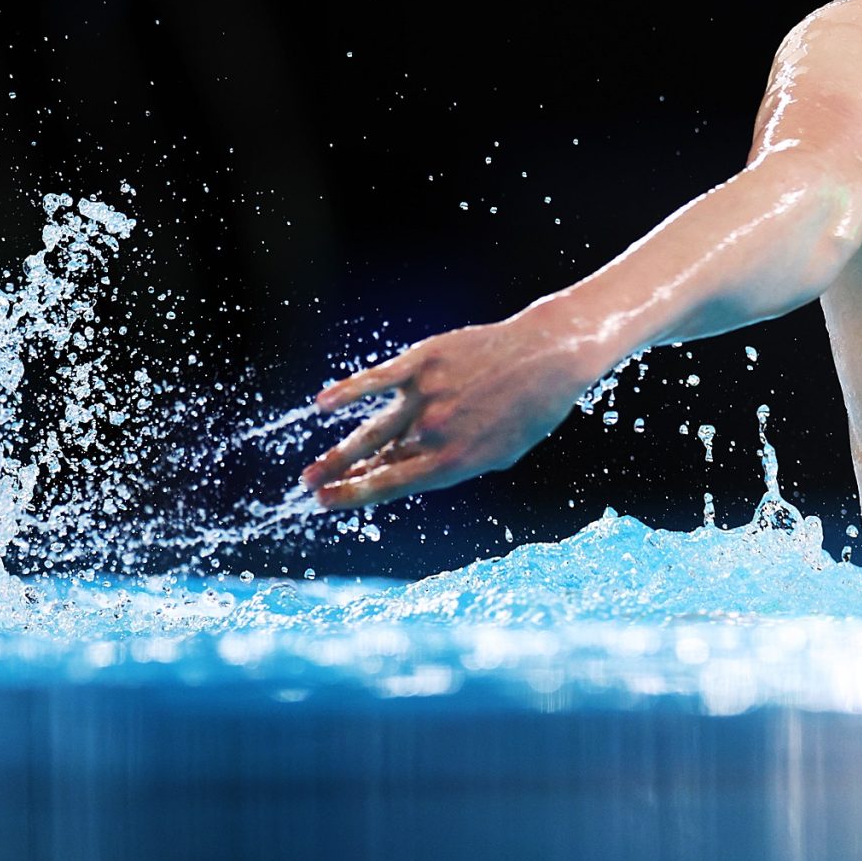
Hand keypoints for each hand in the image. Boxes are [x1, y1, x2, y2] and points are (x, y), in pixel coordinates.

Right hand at [301, 310, 604, 508]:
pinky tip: (322, 404)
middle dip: (340, 478)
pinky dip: (348, 391)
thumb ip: (453, 463)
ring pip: (372, 429)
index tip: (327, 503)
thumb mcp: (499, 452)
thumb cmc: (531, 409)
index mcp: (455, 461)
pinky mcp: (424, 361)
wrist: (551, 357)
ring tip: (311, 472)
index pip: (392, 485)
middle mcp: (435, 432)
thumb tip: (408, 469)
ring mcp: (427, 395)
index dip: (356, 495)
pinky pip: (377, 379)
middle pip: (376, 460)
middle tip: (310, 489)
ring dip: (338, 452)